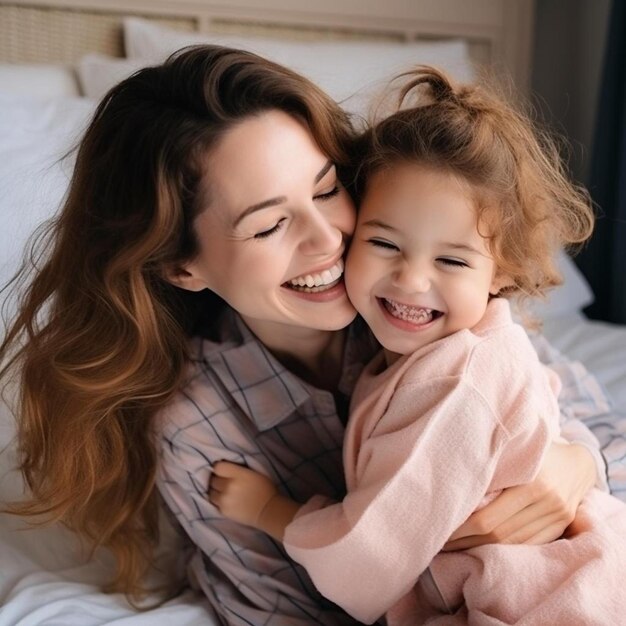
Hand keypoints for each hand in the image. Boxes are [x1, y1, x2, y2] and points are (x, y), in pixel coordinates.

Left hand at [209, 461, 278, 527]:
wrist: (268, 511)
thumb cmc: (264, 489)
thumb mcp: (254, 472)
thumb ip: (238, 469)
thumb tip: (225, 465)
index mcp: (238, 474)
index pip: (218, 467)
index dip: (219, 468)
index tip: (223, 470)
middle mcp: (228, 486)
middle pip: (213, 479)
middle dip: (217, 479)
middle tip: (223, 480)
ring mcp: (224, 500)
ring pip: (210, 492)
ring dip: (215, 490)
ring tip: (222, 491)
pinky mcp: (223, 511)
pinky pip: (214, 502)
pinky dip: (217, 500)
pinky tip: (225, 499)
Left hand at [443, 441, 595, 549]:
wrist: (578, 460)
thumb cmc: (533, 448)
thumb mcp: (513, 451)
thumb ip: (492, 469)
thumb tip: (454, 487)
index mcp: (532, 483)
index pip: (488, 518)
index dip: (462, 528)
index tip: (441, 528)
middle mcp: (547, 502)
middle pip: (499, 534)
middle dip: (466, 541)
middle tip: (440, 541)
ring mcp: (557, 516)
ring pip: (513, 542)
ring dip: (482, 548)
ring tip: (455, 546)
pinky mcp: (562, 526)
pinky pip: (529, 543)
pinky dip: (505, 548)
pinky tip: (484, 546)